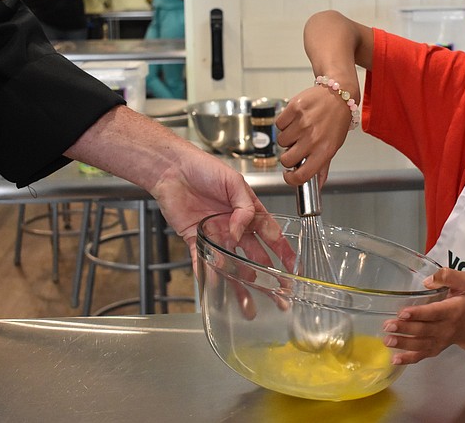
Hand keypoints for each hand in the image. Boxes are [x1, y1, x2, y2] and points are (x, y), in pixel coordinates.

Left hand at [65, 107, 290, 273]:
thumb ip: (243, 207)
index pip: (270, 233)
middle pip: (253, 252)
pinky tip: (212, 285)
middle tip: (276, 290)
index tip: (291, 266)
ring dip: (239, 279)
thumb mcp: (233, 182)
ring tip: (248, 297)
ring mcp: (215, 232)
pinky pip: (202, 258)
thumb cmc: (204, 168)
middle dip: (266, 271)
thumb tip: (240, 231)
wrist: (173, 169)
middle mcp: (233, 224)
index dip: (282, 250)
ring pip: (230, 260)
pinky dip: (206, 272)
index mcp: (248, 210)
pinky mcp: (194, 237)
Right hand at [276, 84, 351, 186]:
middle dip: (288, 156)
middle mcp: (313, 138)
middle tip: (296, 147)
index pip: (302, 175)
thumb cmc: (337, 121)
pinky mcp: (294, 109)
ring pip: (281, 141)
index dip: (291, 179)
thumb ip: (323, 167)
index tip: (289, 176)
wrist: (339, 94)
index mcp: (324, 150)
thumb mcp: (333, 146)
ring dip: (288, 138)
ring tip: (300, 129)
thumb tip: (317, 186)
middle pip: (287, 159)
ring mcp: (303, 123)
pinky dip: (285, 124)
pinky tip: (296, 119)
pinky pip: (279, 124)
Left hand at [382, 267, 464, 364]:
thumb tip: (428, 280)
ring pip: (420, 344)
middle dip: (405, 329)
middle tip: (388, 325)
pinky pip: (422, 355)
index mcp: (453, 310)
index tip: (403, 312)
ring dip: (403, 343)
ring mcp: (440, 341)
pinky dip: (408, 359)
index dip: (419, 313)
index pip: (434, 312)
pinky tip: (395, 359)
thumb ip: (449, 276)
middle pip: (424, 330)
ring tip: (388, 340)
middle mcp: (446, 328)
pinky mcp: (435, 349)